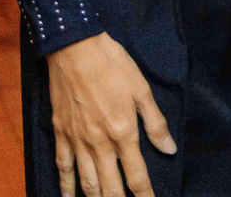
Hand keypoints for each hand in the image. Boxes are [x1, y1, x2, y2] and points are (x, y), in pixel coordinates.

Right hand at [46, 32, 176, 196]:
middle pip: (110, 187)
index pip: (137, 176)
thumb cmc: (113, 65)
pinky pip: (63, 167)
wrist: (75, 49)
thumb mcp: (142, 90)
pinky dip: (65, 186)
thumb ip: (156, 123)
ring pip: (87, 183)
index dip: (145, 195)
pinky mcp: (61, 134)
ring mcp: (78, 141)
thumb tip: (169, 149)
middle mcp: (100, 143)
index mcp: (124, 133)